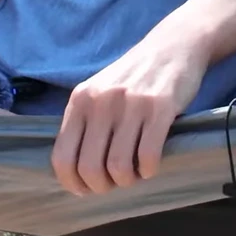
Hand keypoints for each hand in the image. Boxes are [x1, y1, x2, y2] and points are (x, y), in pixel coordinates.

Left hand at [51, 39, 206, 194]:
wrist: (173, 46)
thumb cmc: (134, 77)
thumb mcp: (99, 93)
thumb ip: (86, 124)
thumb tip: (77, 171)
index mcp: (80, 100)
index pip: (62, 156)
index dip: (72, 183)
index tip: (84, 190)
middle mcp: (101, 102)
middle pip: (90, 167)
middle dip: (102, 186)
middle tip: (114, 183)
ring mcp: (130, 104)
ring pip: (118, 166)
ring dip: (127, 180)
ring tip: (134, 173)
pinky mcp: (160, 107)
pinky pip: (148, 156)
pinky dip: (149, 170)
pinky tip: (151, 164)